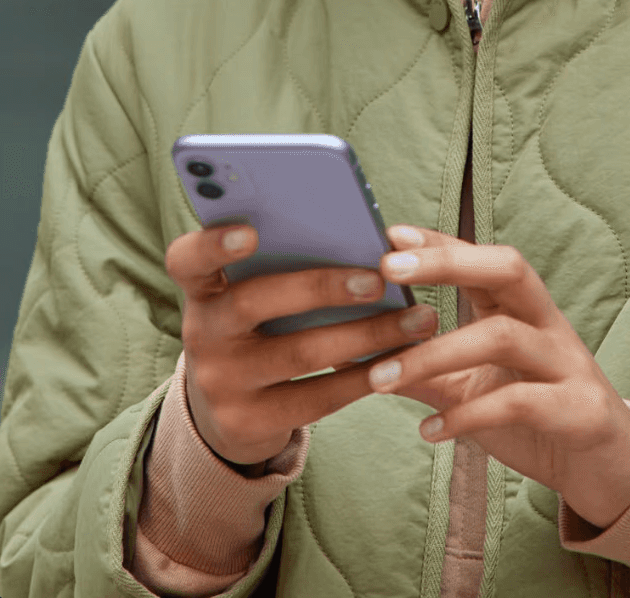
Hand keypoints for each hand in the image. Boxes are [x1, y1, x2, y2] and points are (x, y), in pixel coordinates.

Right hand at [165, 224, 437, 466]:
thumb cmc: (259, 326)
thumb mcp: (253, 293)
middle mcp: (202, 334)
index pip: (187, 259)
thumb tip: (364, 237)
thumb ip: (284, 263)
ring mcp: (221, 383)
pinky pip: (316, 398)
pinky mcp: (249, 423)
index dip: (213, 244)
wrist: (229, 409)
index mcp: (203, 288)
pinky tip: (401, 359)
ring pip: (299, 353)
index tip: (251, 231)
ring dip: (368, 334)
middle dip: (322, 287)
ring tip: (419, 318)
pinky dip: (364, 375)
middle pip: (253, 302)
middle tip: (380, 279)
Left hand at [372, 225, 629, 528]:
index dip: (438, 243)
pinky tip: (429, 430)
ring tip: (381, 377)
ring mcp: (567, 362)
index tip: (389, 234)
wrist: (604, 466)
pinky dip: (469, 415)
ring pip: (503, 336)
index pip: (481, 258)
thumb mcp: (475, 386)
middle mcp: (548, 322)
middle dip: (448, 262)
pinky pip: (519, 403)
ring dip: (435, 353)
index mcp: (523, 307)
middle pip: (507, 269)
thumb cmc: (534, 413)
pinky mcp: (578, 409)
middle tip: (388, 268)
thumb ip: (427, 369)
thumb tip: (357, 356)